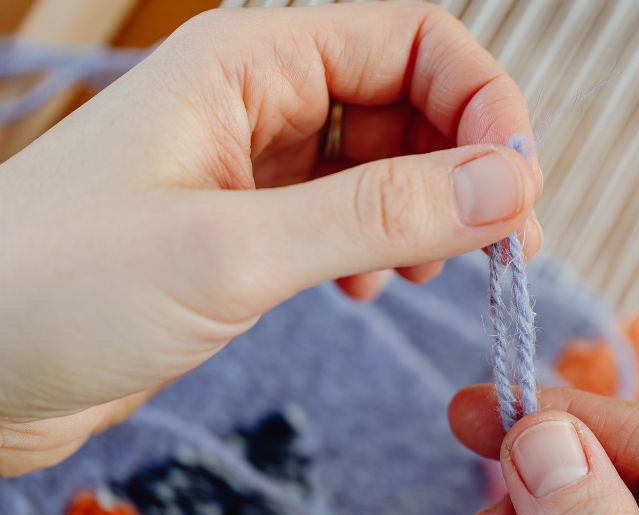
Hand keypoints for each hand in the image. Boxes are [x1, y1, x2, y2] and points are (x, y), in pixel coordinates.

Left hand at [0, 3, 541, 474]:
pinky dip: (381, 247)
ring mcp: (256, 162)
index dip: (484, 104)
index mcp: (252, 60)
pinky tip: (366, 291)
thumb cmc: (60, 290)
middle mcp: (260, 98)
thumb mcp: (233, 249)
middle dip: (466, 167)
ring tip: (424, 274)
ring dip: (429, 212)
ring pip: (387, 162)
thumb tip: (510, 182)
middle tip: (500, 250)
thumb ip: (379, 211)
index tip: (519, 189)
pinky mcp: (250, 224)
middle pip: (412, 100)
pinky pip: (350, 214)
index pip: (414, 40)